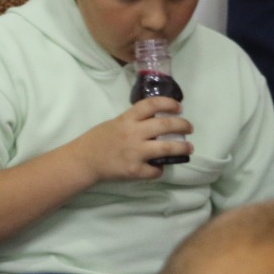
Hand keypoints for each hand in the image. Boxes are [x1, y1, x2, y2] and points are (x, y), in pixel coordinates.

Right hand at [75, 98, 193, 181]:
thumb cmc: (98, 140)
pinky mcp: (135, 170)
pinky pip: (155, 170)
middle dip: (183, 125)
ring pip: (167, 148)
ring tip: (188, 148)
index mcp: (126, 120)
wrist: (84, 161)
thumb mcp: (115, 123)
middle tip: (189, 128)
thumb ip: (133, 122)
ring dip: (182, 147)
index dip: (168, 103)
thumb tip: (156, 124)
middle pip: (165, 125)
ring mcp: (135, 153)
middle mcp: (133, 134)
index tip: (178, 107)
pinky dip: (160, 169)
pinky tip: (159, 167)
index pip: (151, 105)